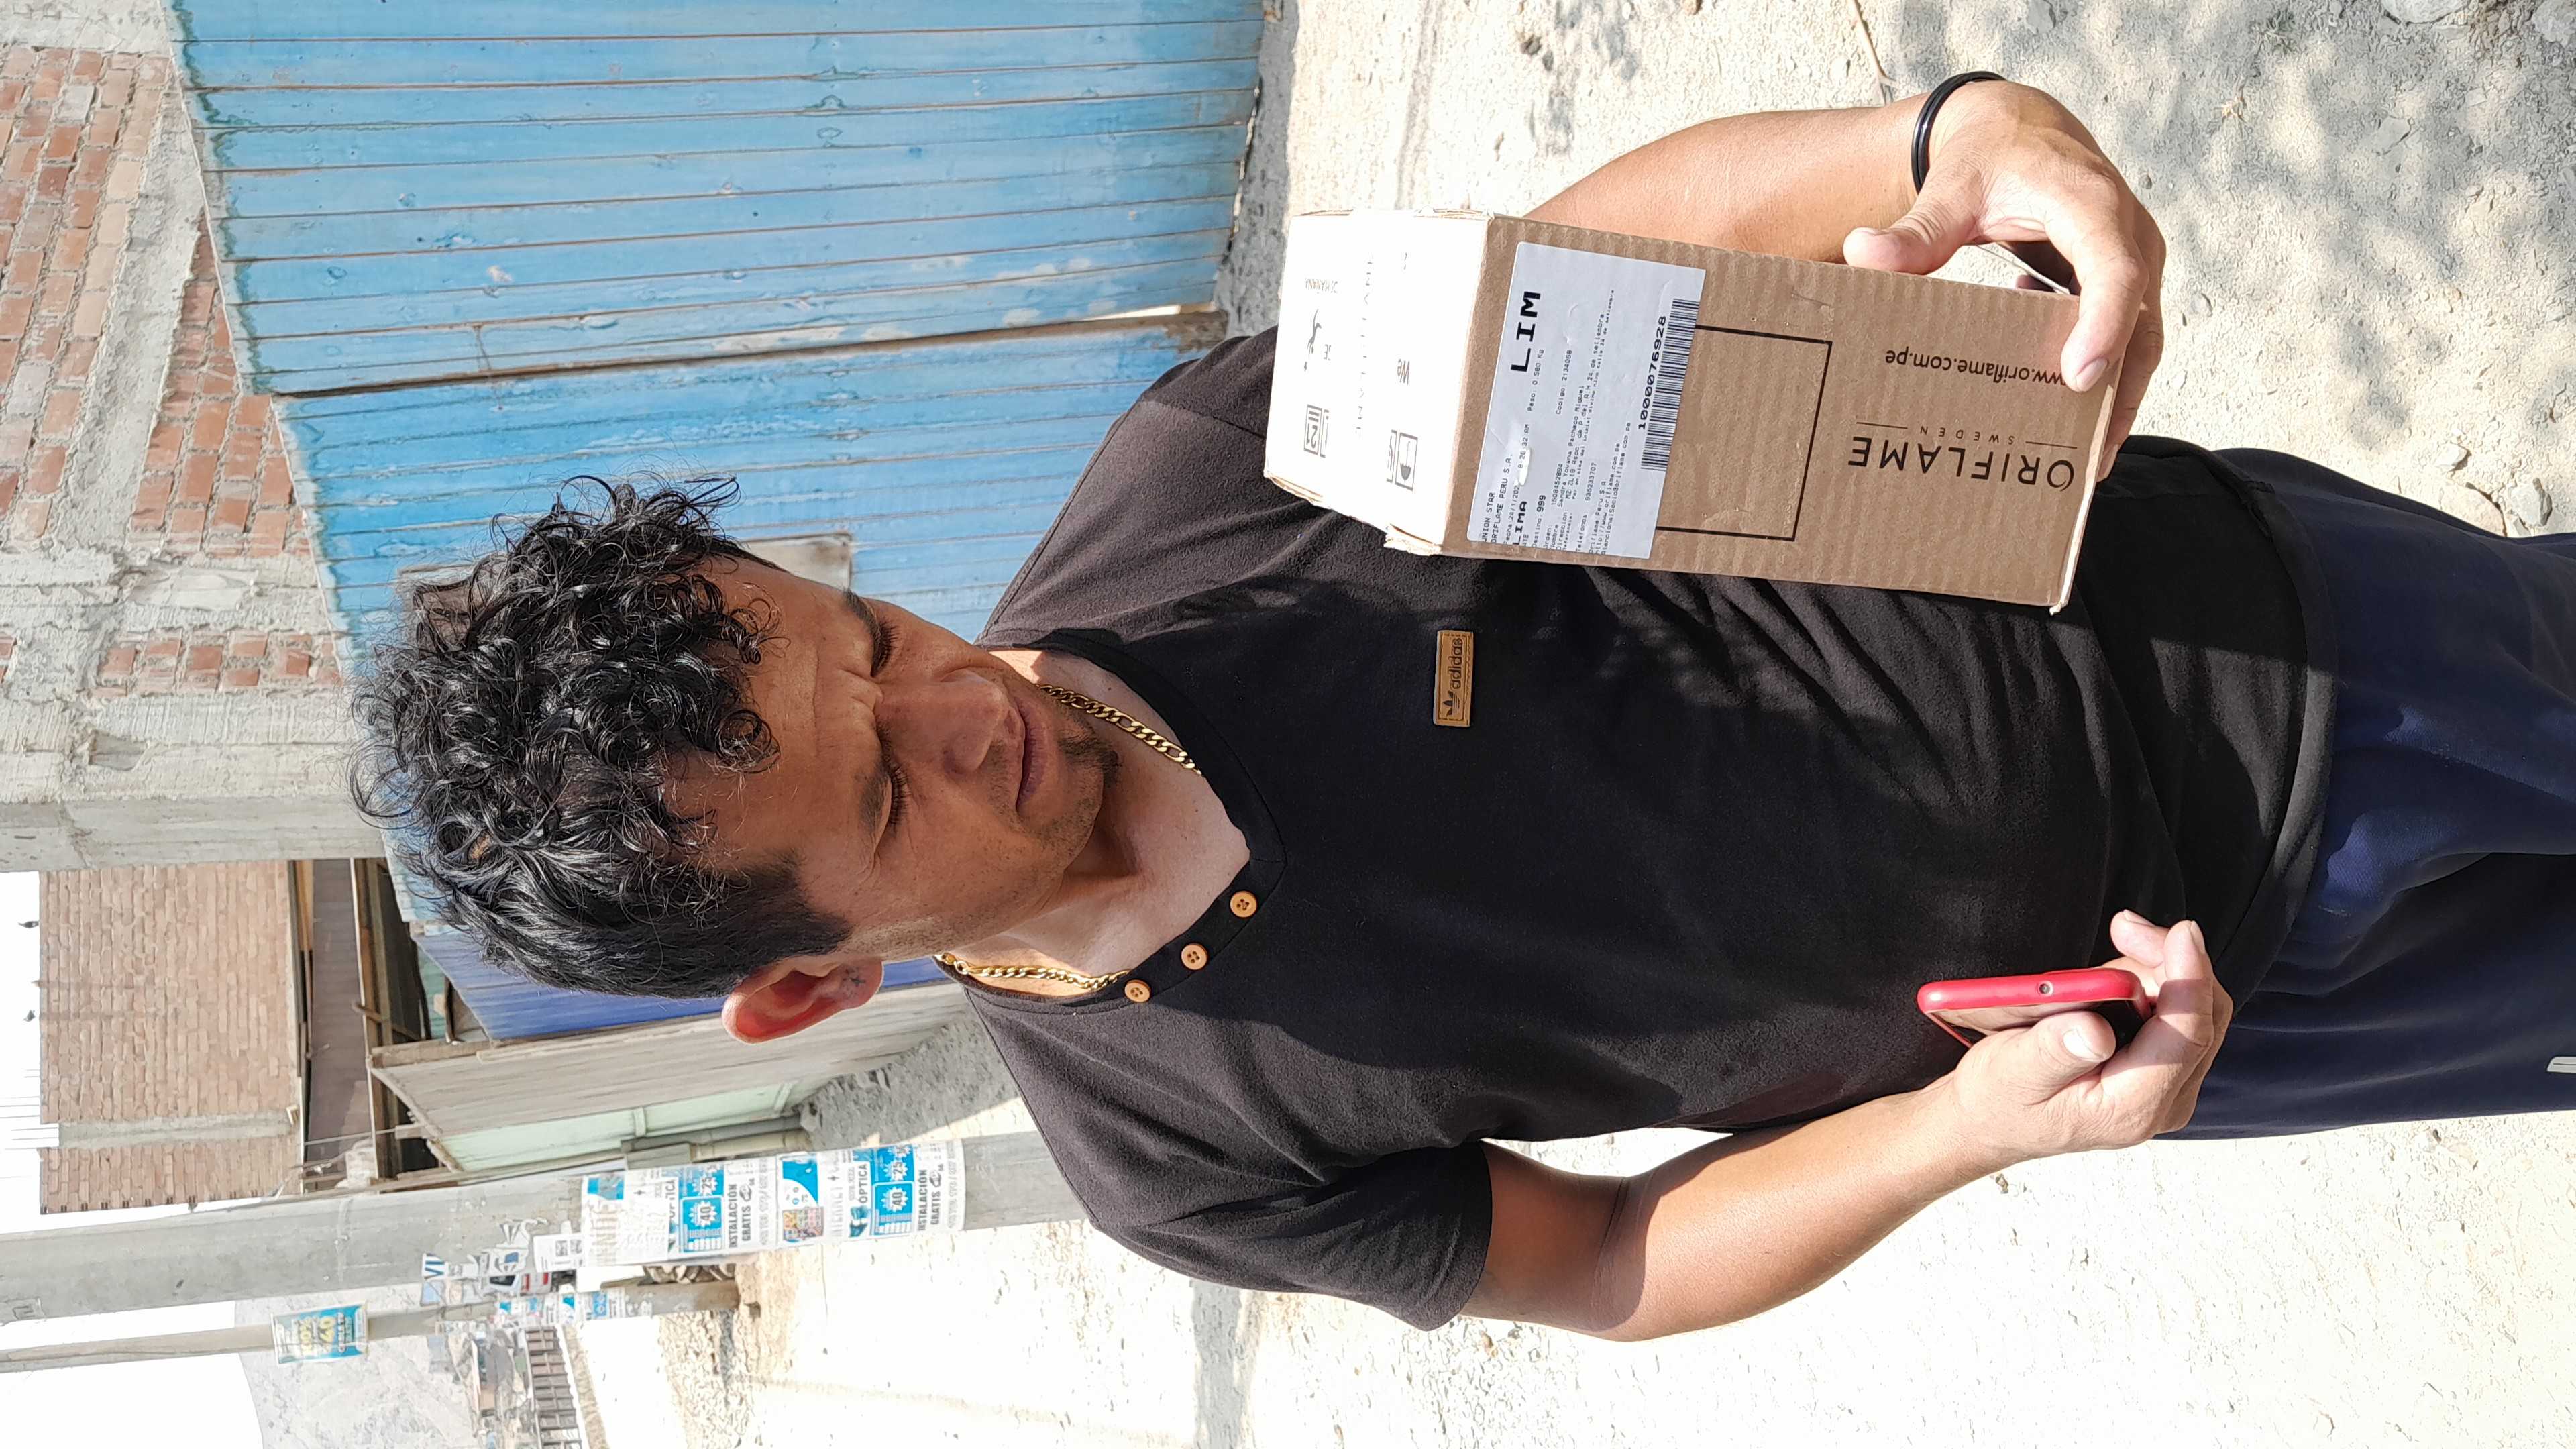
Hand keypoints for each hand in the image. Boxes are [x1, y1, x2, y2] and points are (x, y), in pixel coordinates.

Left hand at [1842, 82, 2166, 475]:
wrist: (2020, 131)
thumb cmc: (1989, 158)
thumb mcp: (1951, 189)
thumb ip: (1915, 229)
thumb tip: (1862, 253)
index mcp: (2092, 204)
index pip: (2115, 271)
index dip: (2104, 325)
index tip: (2078, 378)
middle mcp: (2129, 233)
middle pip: (2142, 320)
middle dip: (2120, 391)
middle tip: (2090, 459)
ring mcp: (2134, 258)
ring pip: (2143, 337)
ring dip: (2117, 397)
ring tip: (2087, 460)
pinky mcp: (2122, 279)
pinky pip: (2126, 333)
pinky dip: (2102, 372)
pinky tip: (2055, 401)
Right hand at [1934, 912, 2232, 1168]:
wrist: (1995, 1122)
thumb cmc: (2000, 1098)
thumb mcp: (2011, 1071)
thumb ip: (2053, 1052)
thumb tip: (2096, 1029)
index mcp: (2132, 1106)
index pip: (2187, 1035)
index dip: (2190, 977)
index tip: (2180, 931)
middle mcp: (2165, 1100)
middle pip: (2201, 1013)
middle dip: (2168, 960)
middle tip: (2121, 927)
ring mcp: (2169, 1086)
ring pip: (2192, 1006)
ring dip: (2151, 970)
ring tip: (2091, 976)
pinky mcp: (2163, 1070)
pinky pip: (2177, 1012)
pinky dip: (2147, 984)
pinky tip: (2105, 987)